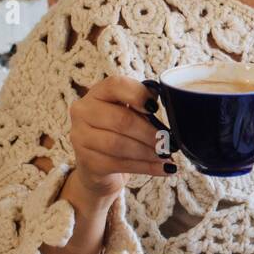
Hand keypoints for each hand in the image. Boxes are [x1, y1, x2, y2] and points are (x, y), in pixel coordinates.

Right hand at [69, 76, 174, 200]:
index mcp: (97, 93)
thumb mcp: (130, 113)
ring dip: (148, 152)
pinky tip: (164, 168)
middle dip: (150, 133)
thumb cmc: (119, 132)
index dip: (138, 95)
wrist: (98, 165)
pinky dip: (146, 167)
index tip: (156, 108)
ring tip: (167, 155)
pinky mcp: (87, 162)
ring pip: (119, 145)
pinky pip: (119, 164)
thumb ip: (144, 105)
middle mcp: (83, 112)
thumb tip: (173, 104)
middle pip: (121, 120)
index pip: (115, 85)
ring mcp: (80, 138)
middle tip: (170, 142)